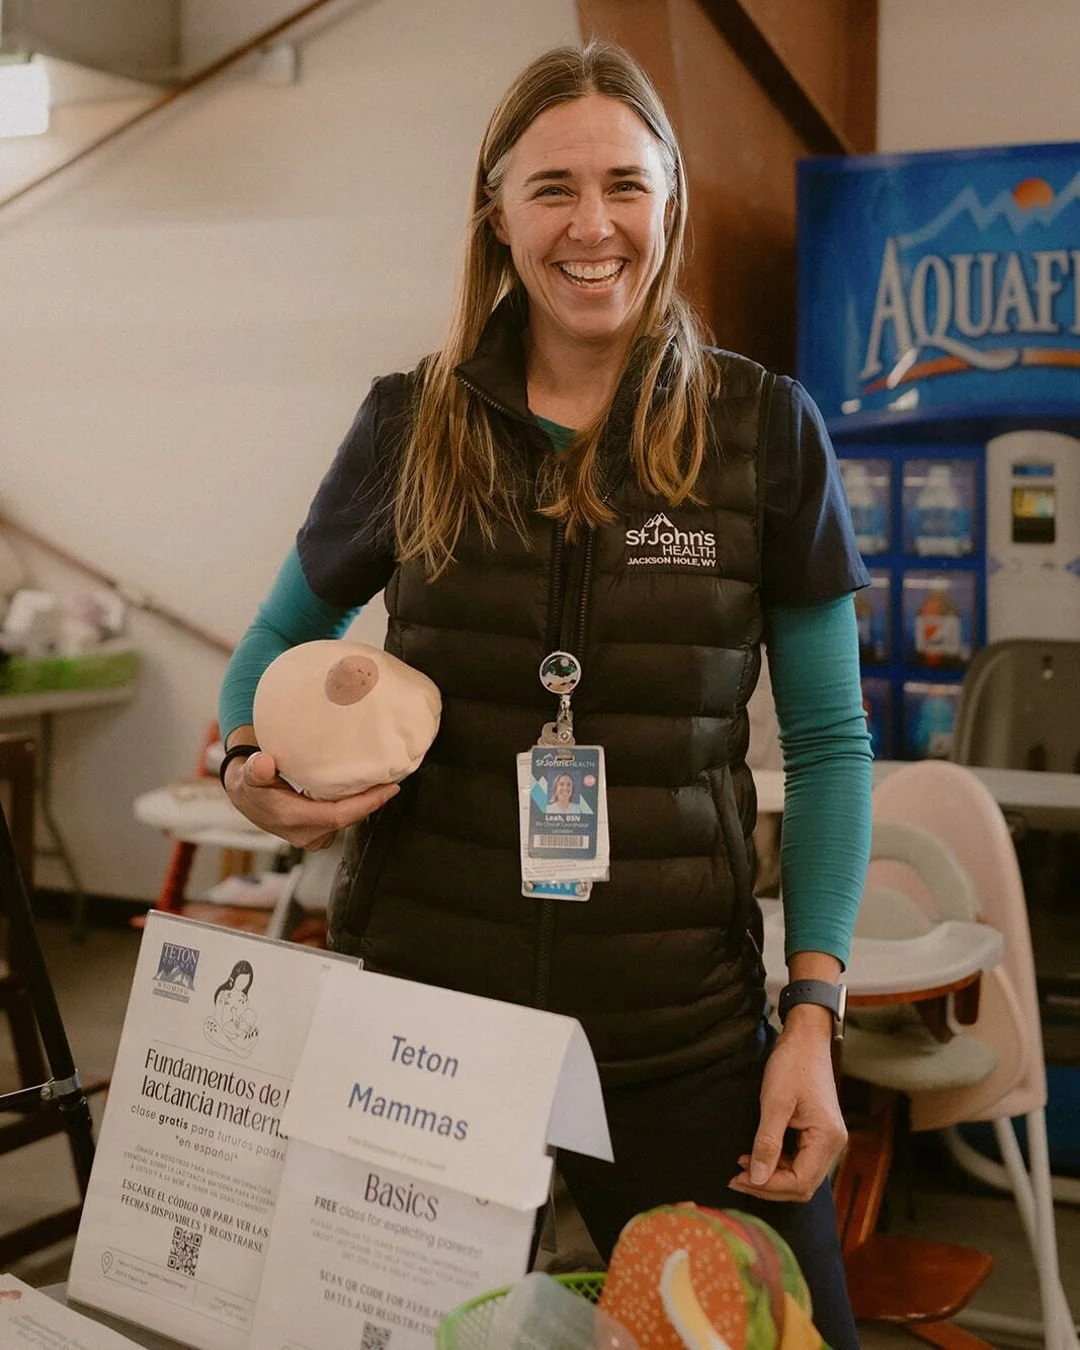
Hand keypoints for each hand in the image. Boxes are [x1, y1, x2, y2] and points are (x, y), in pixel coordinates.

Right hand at [224, 749, 398, 850]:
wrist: (245, 798)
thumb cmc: (249, 784)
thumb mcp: (248, 775)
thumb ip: (255, 770)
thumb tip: (262, 764)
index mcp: (292, 819)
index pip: (339, 816)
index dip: (366, 804)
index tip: (390, 789)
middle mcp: (306, 834)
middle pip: (350, 819)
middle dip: (373, 803)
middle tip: (395, 780)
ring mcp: (313, 836)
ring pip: (349, 821)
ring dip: (367, 805)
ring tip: (387, 784)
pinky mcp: (318, 833)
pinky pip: (344, 820)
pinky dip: (357, 807)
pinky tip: (369, 792)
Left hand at [728, 1010, 846, 1203]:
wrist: (805, 1039)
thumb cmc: (792, 1064)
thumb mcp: (774, 1103)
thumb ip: (767, 1143)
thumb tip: (756, 1179)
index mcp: (827, 1138)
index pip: (800, 1182)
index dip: (768, 1186)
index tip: (739, 1178)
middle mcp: (833, 1144)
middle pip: (802, 1185)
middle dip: (768, 1185)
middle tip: (736, 1177)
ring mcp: (827, 1140)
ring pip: (800, 1176)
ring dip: (772, 1176)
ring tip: (743, 1166)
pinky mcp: (819, 1134)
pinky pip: (800, 1161)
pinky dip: (779, 1164)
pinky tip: (757, 1156)